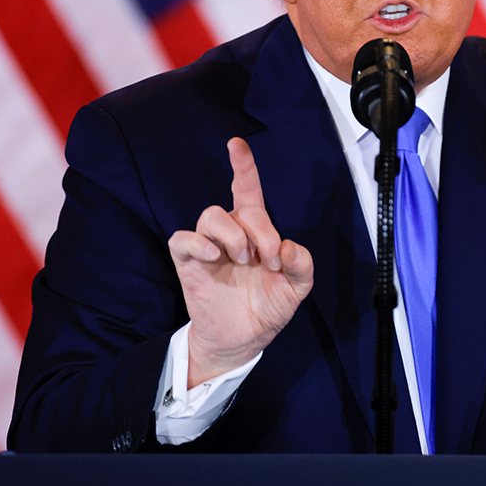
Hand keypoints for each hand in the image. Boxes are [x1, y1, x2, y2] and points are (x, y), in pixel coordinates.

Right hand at [168, 137, 313, 386]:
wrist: (243, 340)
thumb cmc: (267, 307)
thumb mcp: (297, 288)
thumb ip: (303, 265)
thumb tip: (288, 248)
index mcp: (255, 232)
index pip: (247, 190)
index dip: (243, 166)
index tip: (236, 145)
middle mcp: (230, 233)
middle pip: (239, 209)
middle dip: (261, 231)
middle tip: (269, 261)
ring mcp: (207, 247)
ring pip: (211, 215)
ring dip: (233, 235)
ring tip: (244, 260)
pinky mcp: (188, 262)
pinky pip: (183, 238)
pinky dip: (198, 242)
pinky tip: (214, 256)